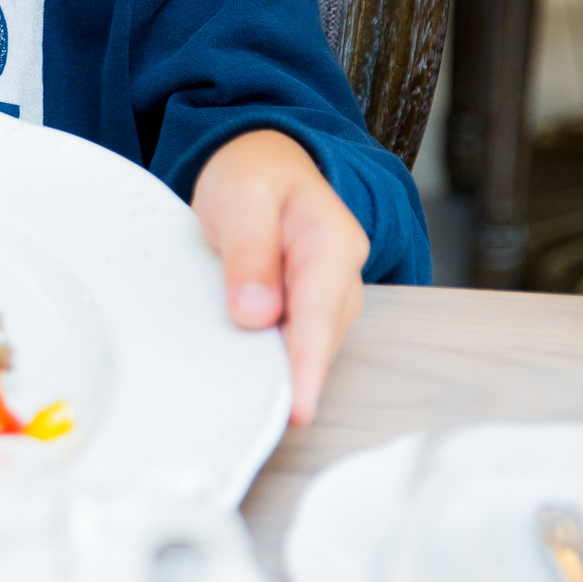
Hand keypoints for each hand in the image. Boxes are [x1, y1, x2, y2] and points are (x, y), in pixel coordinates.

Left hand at [190, 129, 368, 425]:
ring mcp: (326, 293)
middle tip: (262, 420)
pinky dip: (276, 359)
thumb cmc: (253, 173)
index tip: (299, 407)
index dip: (307, 364)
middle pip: (318, 338)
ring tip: (252, 405)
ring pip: (307, 344)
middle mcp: (339, 274)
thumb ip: (250, 251)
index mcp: (332, 241)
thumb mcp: (243, 198)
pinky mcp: (306, 306)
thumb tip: (257, 313)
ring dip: (283, 372)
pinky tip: (253, 378)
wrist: (258, 161)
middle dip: (296, 380)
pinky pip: (294, 339)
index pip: (320, 313)